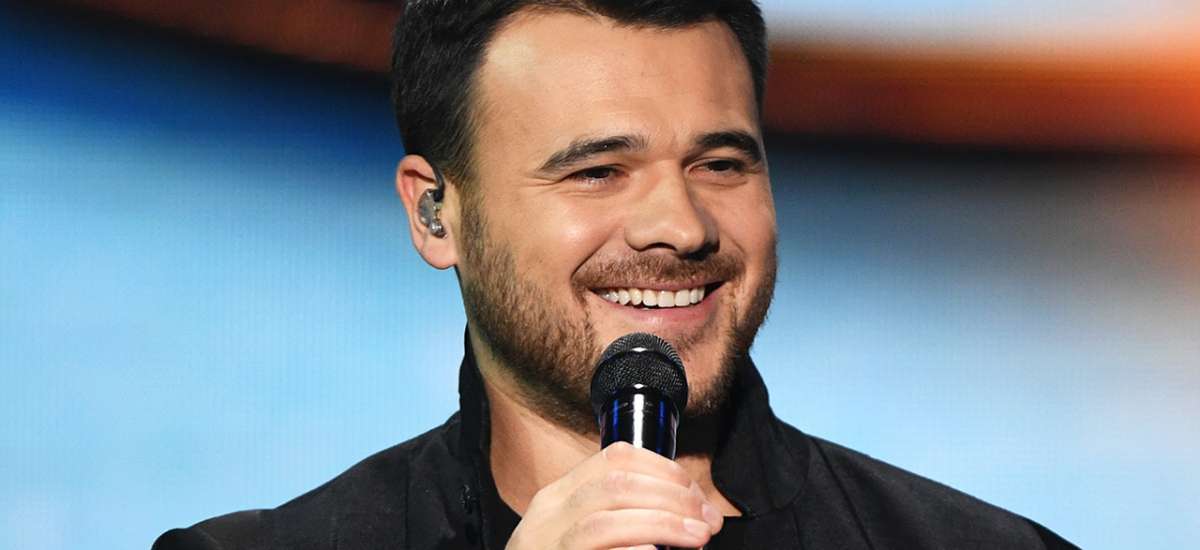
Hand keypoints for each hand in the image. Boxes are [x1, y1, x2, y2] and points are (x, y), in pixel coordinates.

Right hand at [506, 442, 722, 549]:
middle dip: (674, 498)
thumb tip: (683, 508)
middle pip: (618, 486)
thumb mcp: (576, 531)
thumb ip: (615, 514)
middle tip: (707, 520)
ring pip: (608, 522)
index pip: (615, 458)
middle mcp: (548, 517)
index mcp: (558, 497)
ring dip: (664, 525)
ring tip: (697, 538)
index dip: (663, 469)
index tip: (694, 493)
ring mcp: (548, 548)